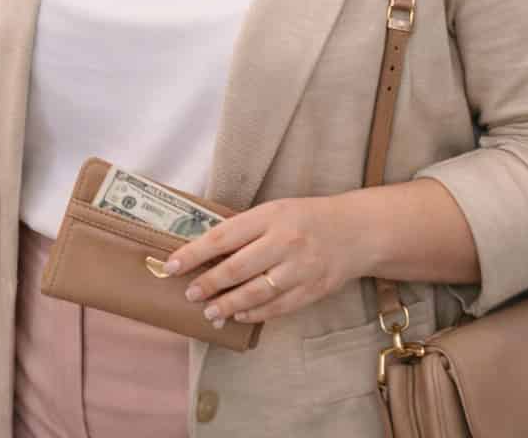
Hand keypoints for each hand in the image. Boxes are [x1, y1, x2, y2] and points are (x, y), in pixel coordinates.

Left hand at [165, 196, 365, 326]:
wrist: (356, 231)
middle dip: (208, 284)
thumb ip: (243, 229)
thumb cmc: (305, 218)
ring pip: (256, 293)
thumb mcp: (274, 211)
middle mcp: (285, 242)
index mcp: (270, 216)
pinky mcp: (313, 290)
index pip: (222, 237)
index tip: (171, 266)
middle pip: (237, 268)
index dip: (193, 254)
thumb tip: (203, 252)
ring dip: (228, 305)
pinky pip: (277, 307)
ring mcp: (301, 268)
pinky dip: (254, 314)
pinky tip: (238, 315)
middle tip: (190, 293)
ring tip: (209, 311)